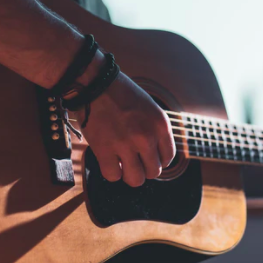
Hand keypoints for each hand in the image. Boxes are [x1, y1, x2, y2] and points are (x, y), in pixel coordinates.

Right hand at [76, 72, 175, 186]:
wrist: (95, 84)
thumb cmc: (120, 94)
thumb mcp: (149, 108)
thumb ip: (155, 131)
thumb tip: (155, 156)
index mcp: (160, 125)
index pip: (168, 158)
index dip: (157, 160)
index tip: (147, 157)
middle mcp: (146, 137)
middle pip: (153, 172)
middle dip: (144, 168)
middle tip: (133, 160)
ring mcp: (125, 145)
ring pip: (136, 179)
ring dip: (129, 174)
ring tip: (122, 164)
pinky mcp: (104, 150)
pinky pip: (113, 176)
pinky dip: (111, 172)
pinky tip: (109, 160)